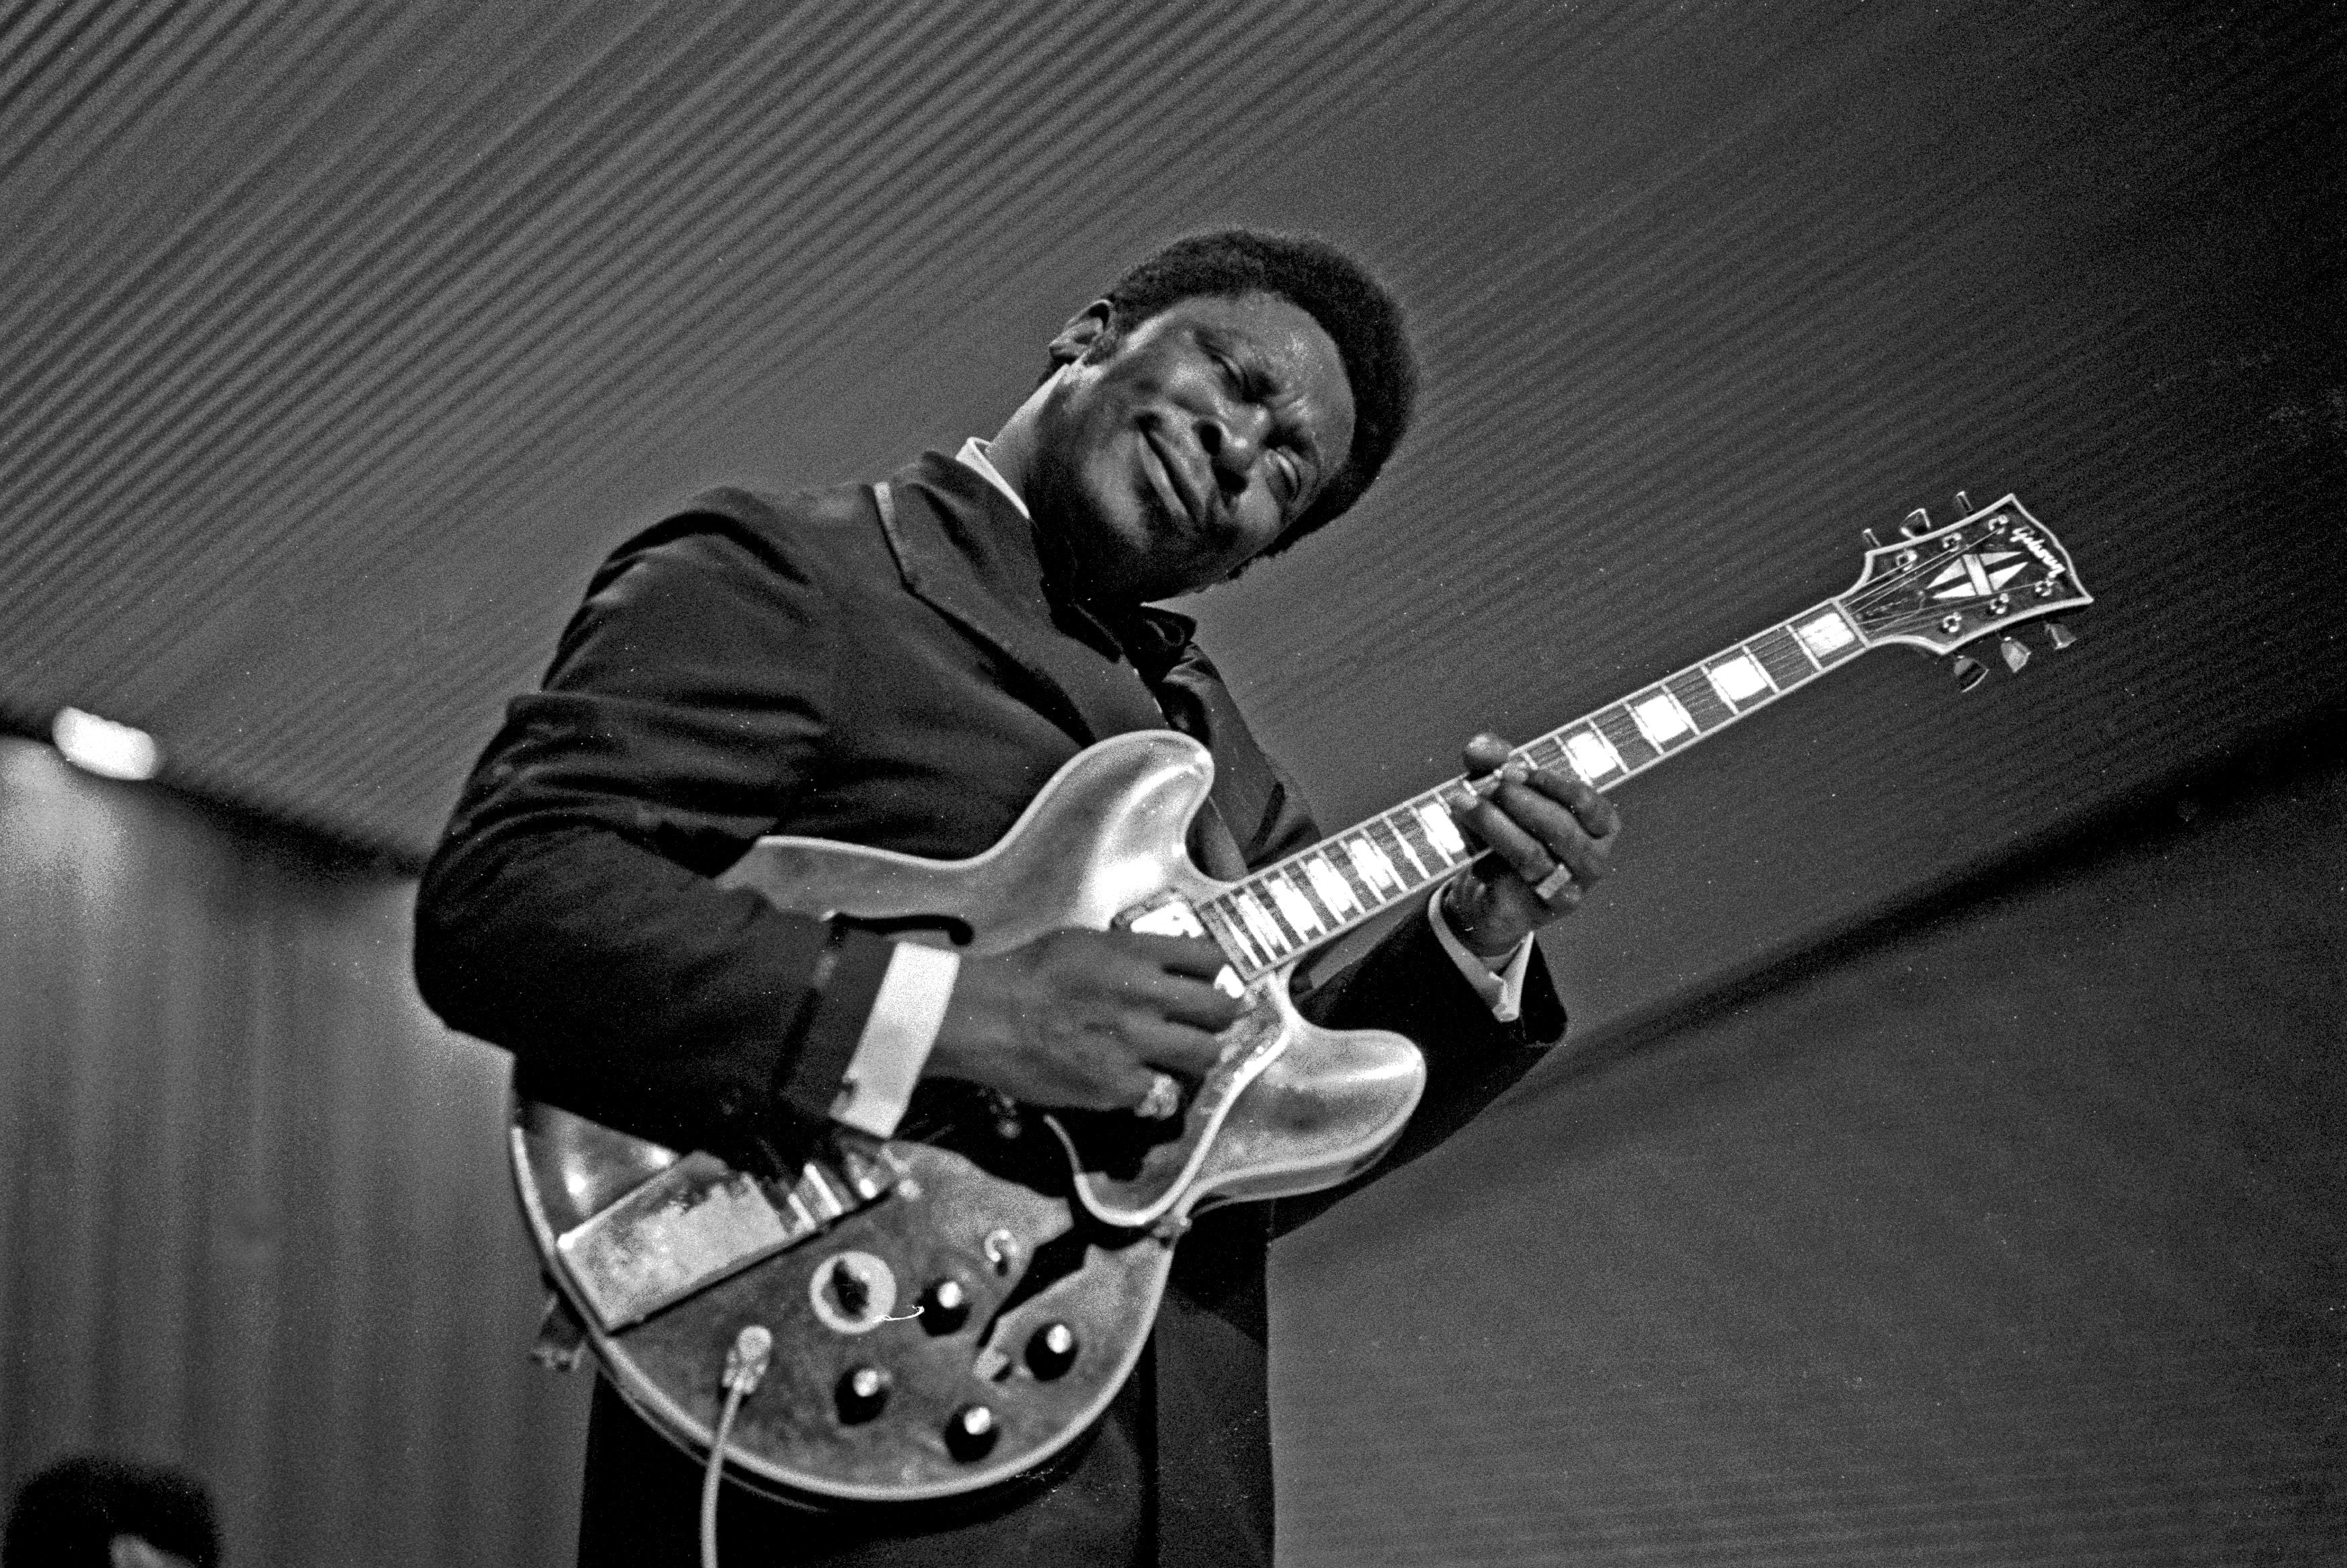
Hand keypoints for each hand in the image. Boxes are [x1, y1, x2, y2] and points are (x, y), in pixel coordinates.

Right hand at [924, 928, 1241, 1110]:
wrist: (987, 1017)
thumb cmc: (1028, 973)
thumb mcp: (1084, 942)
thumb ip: (1131, 953)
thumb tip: (1163, 964)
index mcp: (1138, 953)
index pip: (1210, 958)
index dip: (1214, 973)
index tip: (1207, 982)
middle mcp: (1147, 996)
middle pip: (1221, 1009)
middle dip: (1221, 1017)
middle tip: (1209, 1024)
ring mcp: (1137, 1043)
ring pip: (1205, 1056)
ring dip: (1199, 1057)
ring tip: (1184, 1058)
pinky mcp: (1120, 1086)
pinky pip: (1162, 1093)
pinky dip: (1154, 1090)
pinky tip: (1139, 1082)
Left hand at [1441, 732, 1621, 956]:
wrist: (1488, 893)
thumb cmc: (1506, 832)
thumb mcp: (1497, 791)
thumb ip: (1490, 761)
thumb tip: (1479, 749)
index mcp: (1599, 828)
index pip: (1588, 804)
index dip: (1550, 784)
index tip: (1512, 769)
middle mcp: (1592, 862)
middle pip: (1560, 829)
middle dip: (1520, 802)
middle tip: (1487, 786)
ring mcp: (1567, 892)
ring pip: (1532, 856)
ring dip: (1493, 823)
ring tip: (1461, 801)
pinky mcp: (1533, 912)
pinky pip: (1507, 882)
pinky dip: (1483, 856)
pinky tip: (1466, 842)